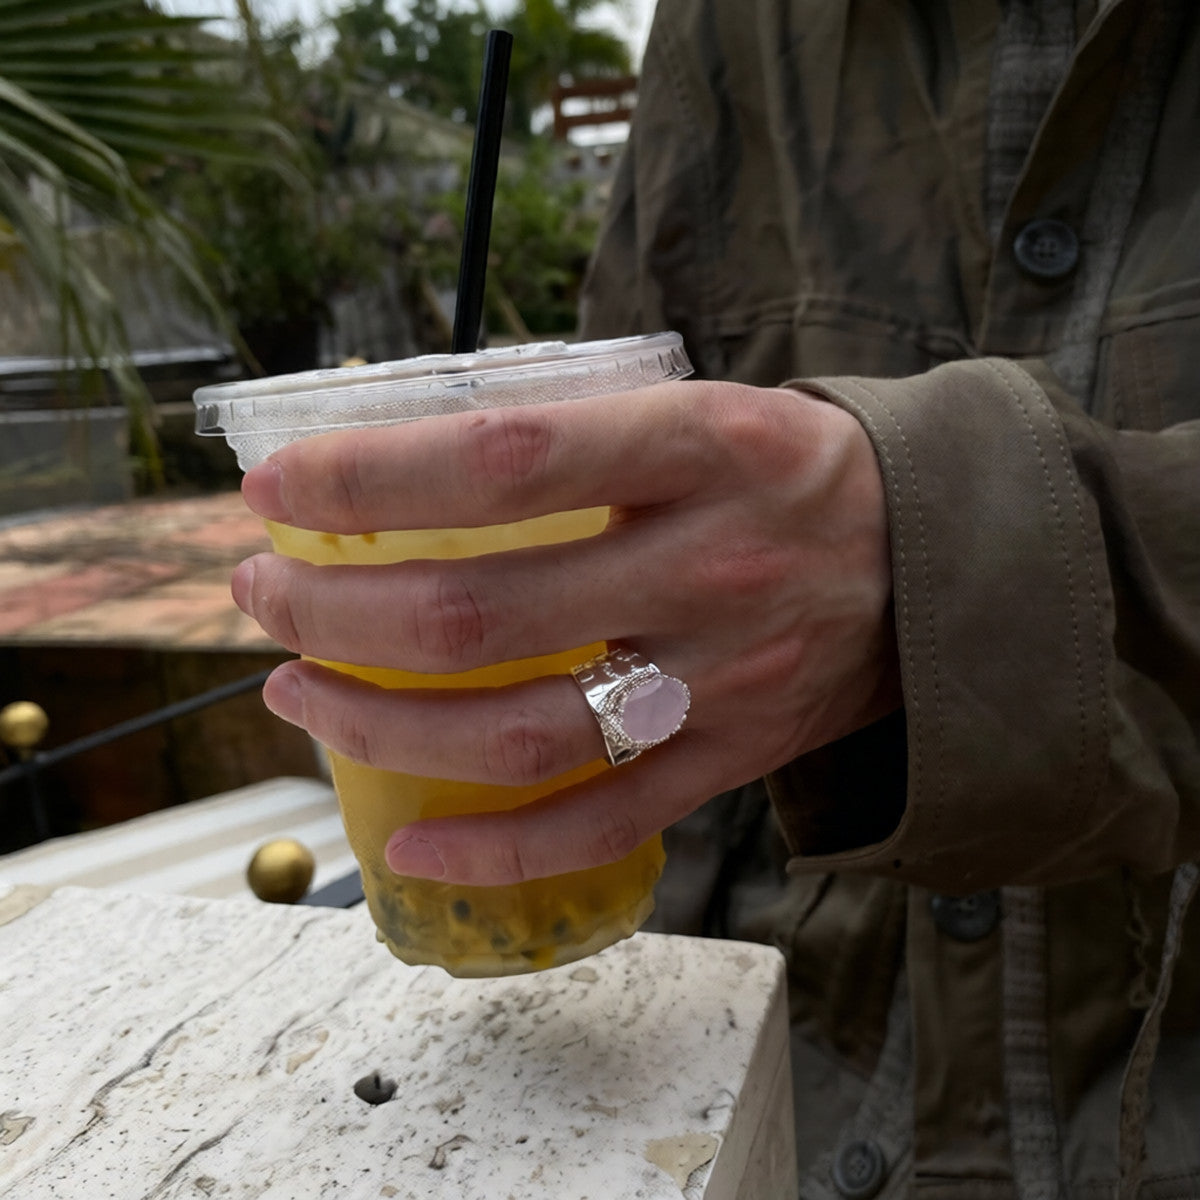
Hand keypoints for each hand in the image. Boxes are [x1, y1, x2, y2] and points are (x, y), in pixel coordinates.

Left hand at [232, 379, 898, 884]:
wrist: (938, 563)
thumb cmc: (791, 473)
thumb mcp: (704, 410)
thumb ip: (578, 434)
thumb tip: (411, 459)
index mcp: (701, 449)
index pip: (501, 460)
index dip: (368, 478)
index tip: (277, 489)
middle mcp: (710, 566)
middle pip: (479, 613)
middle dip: (333, 609)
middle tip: (263, 593)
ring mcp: (721, 680)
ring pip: (518, 733)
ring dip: (378, 725)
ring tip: (297, 692)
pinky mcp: (731, 759)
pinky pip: (602, 823)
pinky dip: (493, 848)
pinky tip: (409, 841)